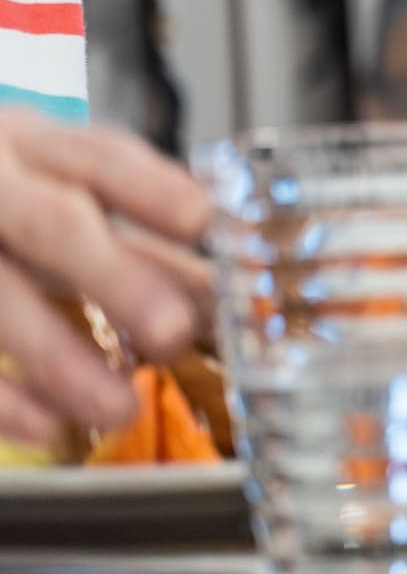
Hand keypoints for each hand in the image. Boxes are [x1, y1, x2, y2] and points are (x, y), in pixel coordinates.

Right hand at [0, 112, 214, 451]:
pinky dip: (4, 398)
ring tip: (119, 407)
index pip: (98, 157)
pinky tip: (47, 424)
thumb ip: (136, 240)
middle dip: (115, 277)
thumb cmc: (6, 199)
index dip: (149, 188)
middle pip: (53, 225)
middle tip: (174, 330)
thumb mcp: (60, 191)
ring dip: (59, 357)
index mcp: (34, 148)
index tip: (202, 219)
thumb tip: (218, 296)